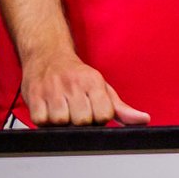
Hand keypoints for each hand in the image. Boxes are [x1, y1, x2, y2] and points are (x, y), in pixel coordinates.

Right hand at [21, 49, 150, 126]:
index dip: (98, 119)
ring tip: (61, 108)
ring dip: (60, 122)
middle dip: (79, 122)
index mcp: (94, 82)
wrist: (48, 55)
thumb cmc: (78, 76)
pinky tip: (47, 109)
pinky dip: (43, 120)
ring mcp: (53, 89)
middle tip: (75, 109)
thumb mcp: (103, 88)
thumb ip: (123, 109)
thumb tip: (144, 120)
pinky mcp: (34, 96)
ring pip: (61, 122)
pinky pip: (41, 122)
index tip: (93, 111)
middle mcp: (74, 83)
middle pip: (83, 121)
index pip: (104, 115)